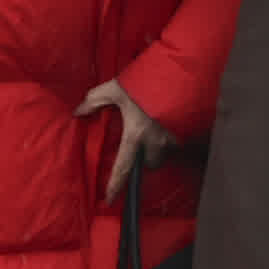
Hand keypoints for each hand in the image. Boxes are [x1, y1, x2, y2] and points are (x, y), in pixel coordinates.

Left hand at [74, 80, 169, 205]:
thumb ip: (95, 100)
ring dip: (160, 150)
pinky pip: (180, 143)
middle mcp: (157, 141)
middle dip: (145, 161)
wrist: (181, 70)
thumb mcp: (115, 88)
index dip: (116, 184)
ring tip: (155, 136)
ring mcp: (176, 136)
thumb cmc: (145, 82)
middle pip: (151, 164)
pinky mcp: (190, 129)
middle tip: (139, 148)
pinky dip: (173, 140)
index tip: (109, 199)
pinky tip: (169, 128)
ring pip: (167, 154)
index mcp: (136, 135)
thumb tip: (78, 112)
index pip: (124, 166)